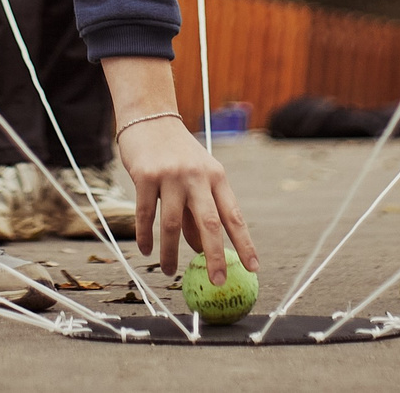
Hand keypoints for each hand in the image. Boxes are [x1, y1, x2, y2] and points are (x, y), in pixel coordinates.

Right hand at [104, 57, 257, 282]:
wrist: (150, 117)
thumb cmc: (176, 153)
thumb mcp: (195, 178)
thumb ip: (199, 212)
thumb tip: (201, 250)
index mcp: (216, 176)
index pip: (234, 215)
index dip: (245, 243)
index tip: (254, 268)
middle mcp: (197, 176)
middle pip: (210, 223)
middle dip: (215, 256)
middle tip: (217, 281)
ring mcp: (171, 175)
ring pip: (174, 224)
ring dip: (171, 253)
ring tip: (169, 272)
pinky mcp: (146, 175)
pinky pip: (146, 213)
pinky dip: (146, 236)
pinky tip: (146, 250)